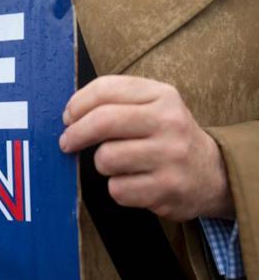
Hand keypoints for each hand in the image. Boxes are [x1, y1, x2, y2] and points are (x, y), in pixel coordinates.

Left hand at [59, 75, 233, 221]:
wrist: (213, 174)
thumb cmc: (166, 136)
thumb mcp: (152, 106)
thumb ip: (114, 101)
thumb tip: (69, 114)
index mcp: (162, 95)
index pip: (106, 89)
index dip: (77, 104)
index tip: (68, 118)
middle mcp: (169, 122)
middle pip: (102, 121)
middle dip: (75, 134)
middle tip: (67, 143)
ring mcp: (170, 156)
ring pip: (106, 158)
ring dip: (102, 164)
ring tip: (117, 164)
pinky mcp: (166, 189)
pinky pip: (117, 189)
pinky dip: (117, 188)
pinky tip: (133, 183)